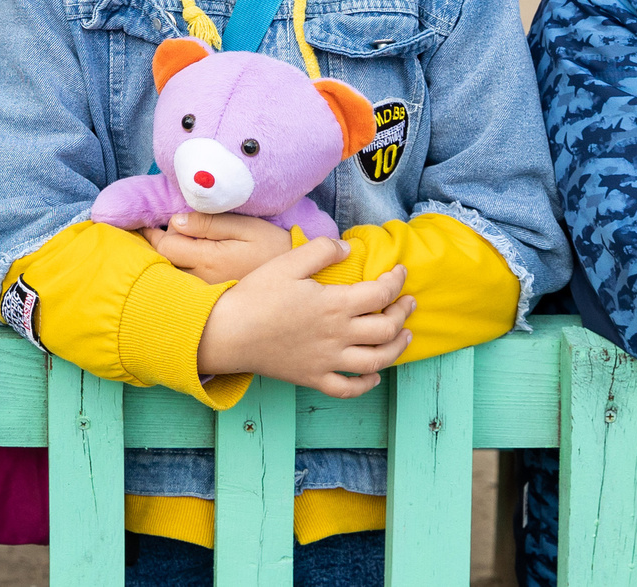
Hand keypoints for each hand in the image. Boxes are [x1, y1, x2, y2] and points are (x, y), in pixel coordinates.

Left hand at [142, 212, 294, 284]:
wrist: (297, 280)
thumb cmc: (274, 247)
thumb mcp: (246, 227)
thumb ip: (209, 223)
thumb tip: (175, 220)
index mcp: (210, 259)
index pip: (166, 245)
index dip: (155, 232)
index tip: (150, 222)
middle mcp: (203, 281)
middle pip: (163, 264)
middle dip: (156, 247)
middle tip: (151, 232)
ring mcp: (207, 295)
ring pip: (171, 279)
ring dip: (164, 262)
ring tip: (164, 247)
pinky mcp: (213, 301)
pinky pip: (185, 289)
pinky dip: (176, 275)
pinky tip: (181, 265)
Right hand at [194, 239, 414, 397]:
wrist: (227, 333)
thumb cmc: (255, 295)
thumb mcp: (287, 262)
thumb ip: (321, 250)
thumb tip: (347, 247)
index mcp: (334, 304)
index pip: (381, 293)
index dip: (396, 280)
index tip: (401, 272)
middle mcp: (338, 336)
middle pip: (387, 329)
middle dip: (403, 313)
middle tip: (408, 302)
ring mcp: (328, 361)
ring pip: (377, 361)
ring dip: (397, 349)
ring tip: (405, 336)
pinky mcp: (313, 378)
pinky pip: (348, 389)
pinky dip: (366, 384)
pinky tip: (373, 375)